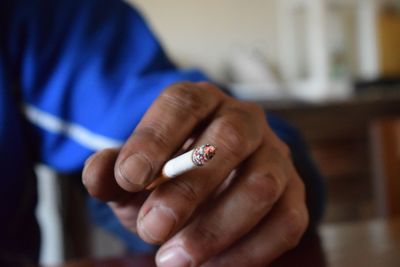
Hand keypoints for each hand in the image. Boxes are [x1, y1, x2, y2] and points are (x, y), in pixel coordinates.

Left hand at [82, 82, 308, 266]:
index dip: (155, 138)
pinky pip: (286, 222)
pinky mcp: (294, 193)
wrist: (213, 179)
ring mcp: (275, 155)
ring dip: (217, 229)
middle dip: (189, 190)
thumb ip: (113, 172)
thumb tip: (97, 174)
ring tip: (173, 260)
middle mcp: (245, 120)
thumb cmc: (168, 172)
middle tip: (152, 229)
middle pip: (228, 140)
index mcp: (202, 102)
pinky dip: (248, 253)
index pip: (183, 105)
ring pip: (261, 184)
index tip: (127, 178)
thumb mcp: (136, 170)